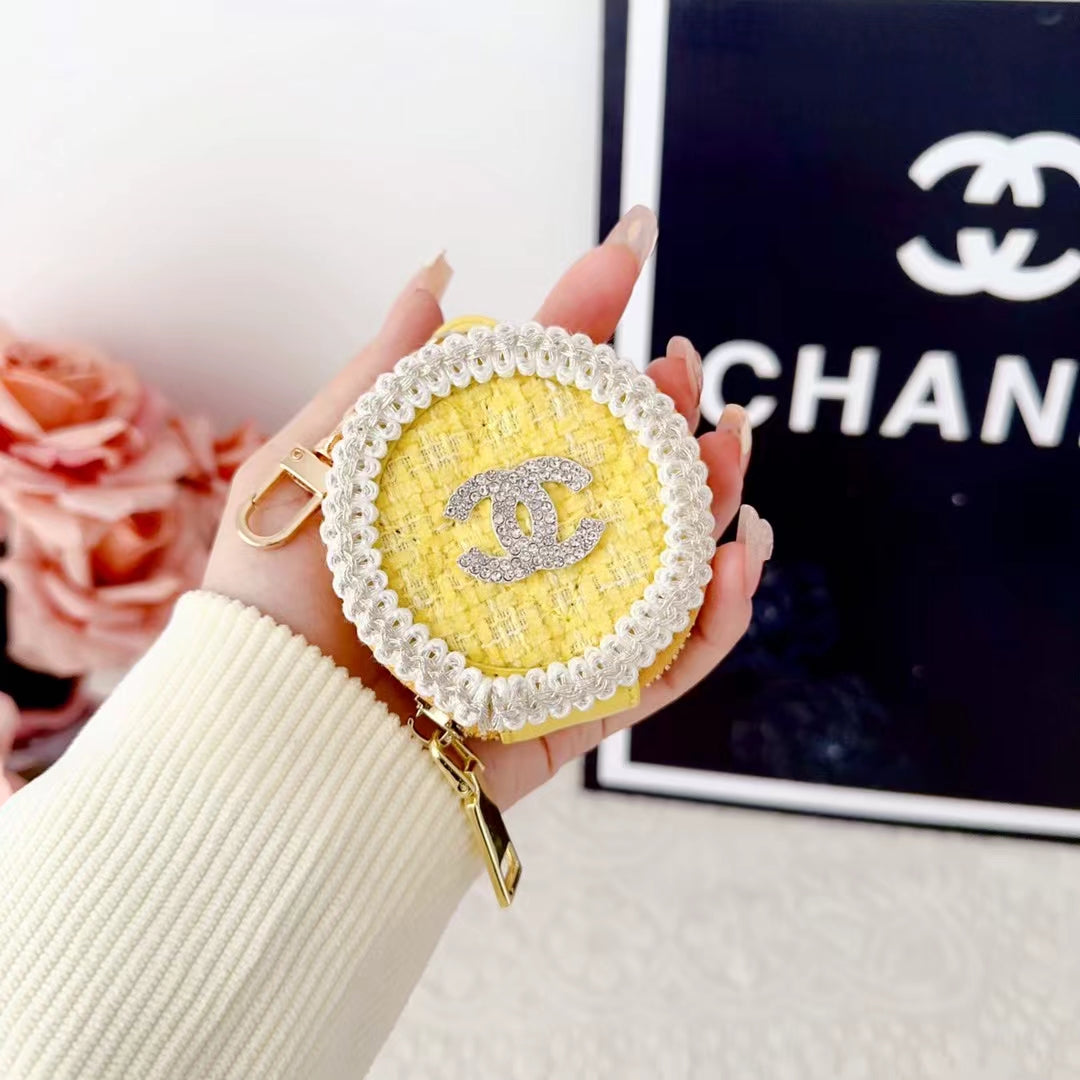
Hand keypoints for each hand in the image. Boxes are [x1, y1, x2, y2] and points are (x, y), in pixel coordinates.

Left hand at [203, 205, 771, 808]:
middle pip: (621, 473)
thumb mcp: (312, 469)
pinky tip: (736, 558)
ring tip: (732, 446)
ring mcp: (559, 626)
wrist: (277, 734)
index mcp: (468, 492)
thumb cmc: (274, 605)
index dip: (588, 323)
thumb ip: (382, 376)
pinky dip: (717, 616)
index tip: (627, 250)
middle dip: (665, 412)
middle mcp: (522, 553)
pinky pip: (668, 661)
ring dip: (715, 497)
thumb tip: (438, 277)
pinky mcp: (581, 701)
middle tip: (681, 371)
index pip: (545, 396)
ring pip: (666, 557)